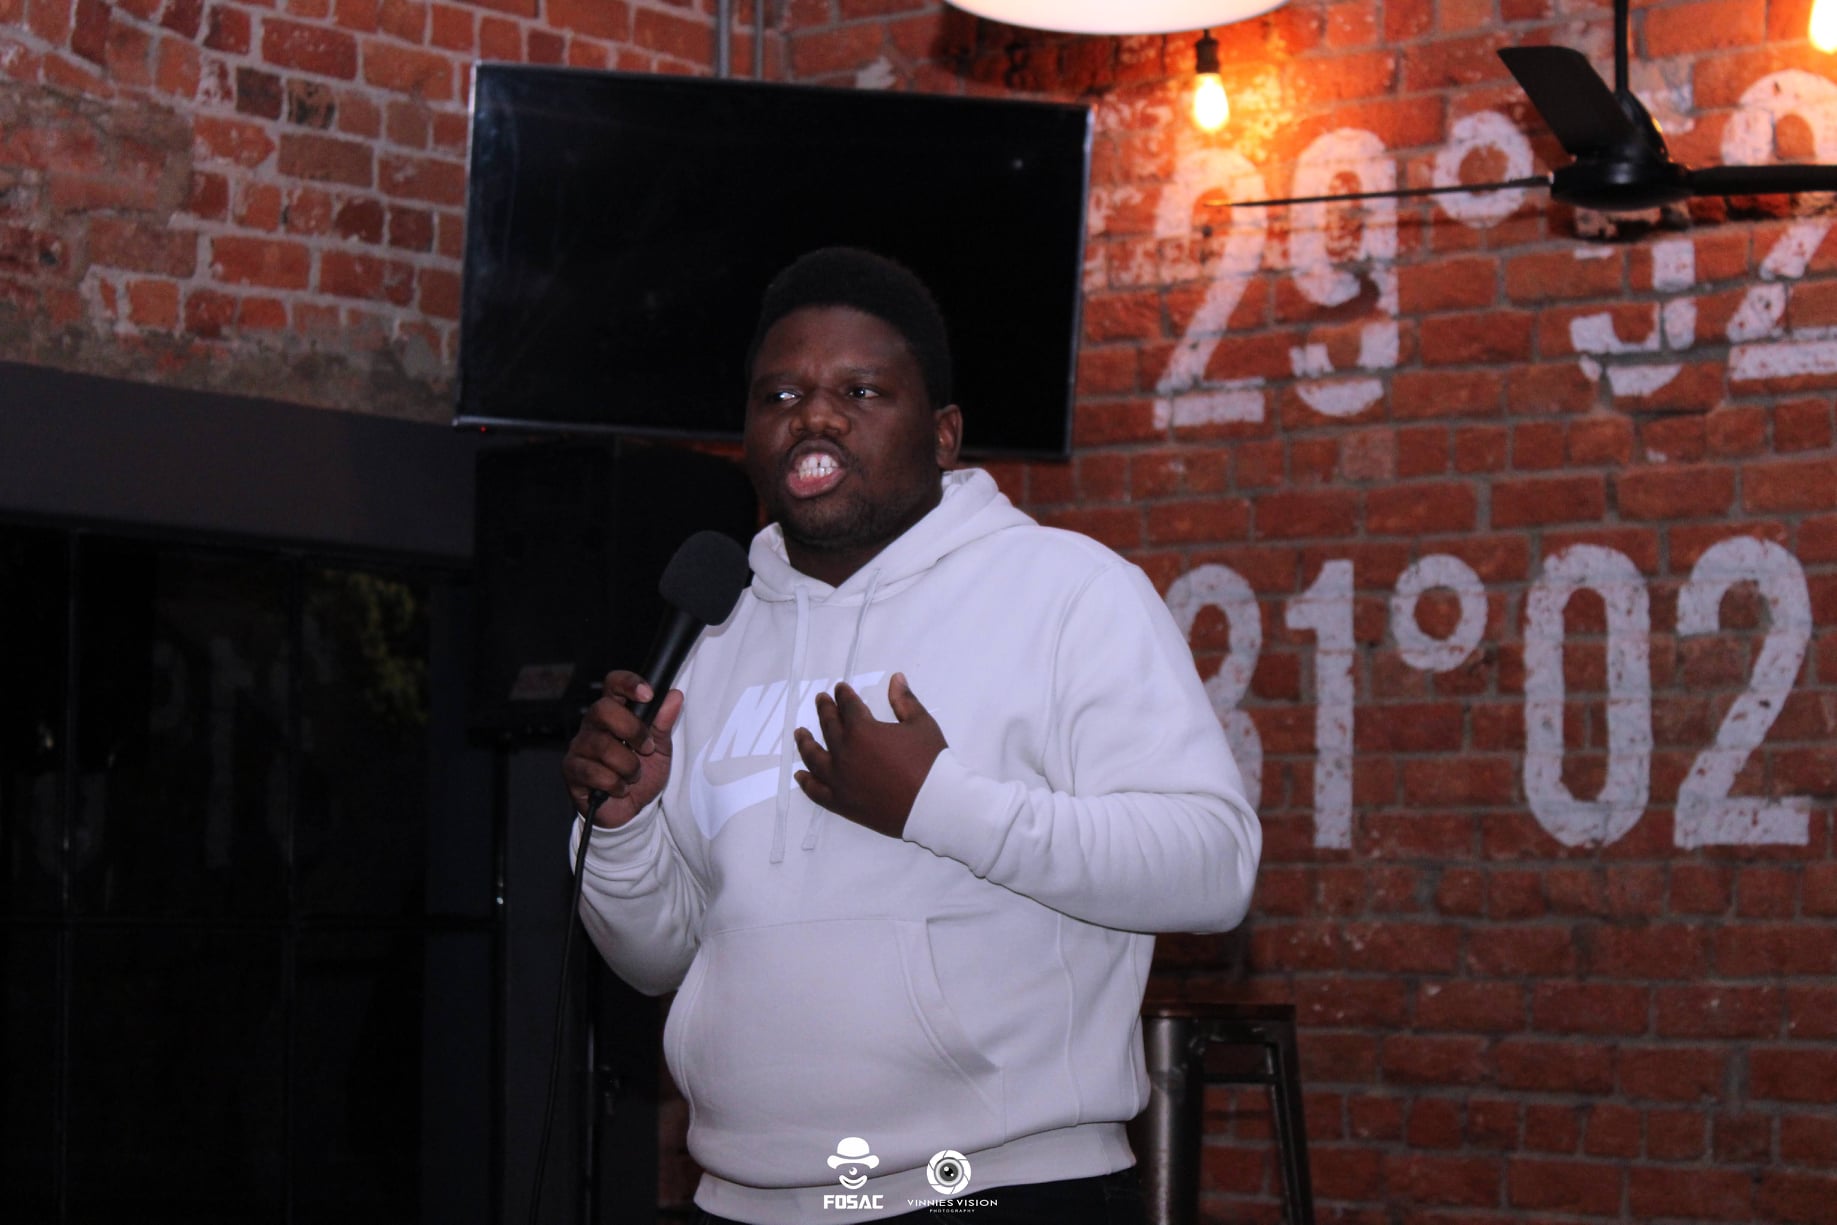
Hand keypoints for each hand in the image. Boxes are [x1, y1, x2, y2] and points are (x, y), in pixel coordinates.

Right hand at [562, 669, 682, 828]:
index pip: (613, 685)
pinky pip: (594, 773)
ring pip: (603, 746)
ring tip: (634, 775)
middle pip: (603, 709)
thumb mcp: (660, 749)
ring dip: (629, 765)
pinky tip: (620, 788)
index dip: (628, 684)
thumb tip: (674, 696)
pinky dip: (616, 784)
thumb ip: (664, 723)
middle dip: (633, 730)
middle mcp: (592, 726)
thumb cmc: (642, 773)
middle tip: (646, 748)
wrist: (631, 811)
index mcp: (614, 713)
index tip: (648, 694)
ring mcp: (579, 748)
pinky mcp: (572, 771)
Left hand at [794, 673, 945, 838]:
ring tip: (801, 733)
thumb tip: (896, 678)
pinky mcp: (842, 803)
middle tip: (821, 700)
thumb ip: (904, 700)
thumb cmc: (930, 762)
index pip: (847, 706)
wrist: (934, 805)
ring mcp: (839, 780)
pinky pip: (817, 791)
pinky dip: (807, 782)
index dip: (843, 695)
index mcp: (862, 730)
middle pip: (828, 727)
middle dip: (825, 710)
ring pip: (814, 758)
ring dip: (805, 743)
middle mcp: (844, 753)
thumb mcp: (921, 724)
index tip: (839, 688)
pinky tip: (801, 775)